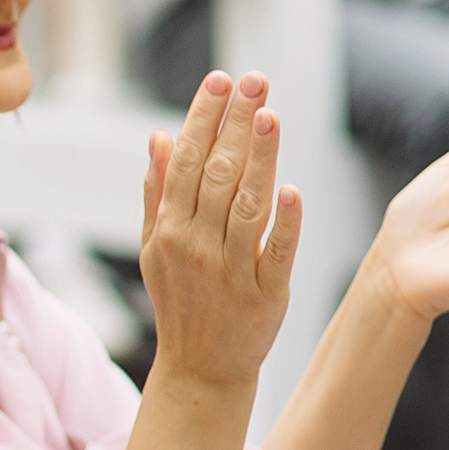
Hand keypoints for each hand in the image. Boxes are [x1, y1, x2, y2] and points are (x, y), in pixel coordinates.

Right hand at [139, 70, 300, 389]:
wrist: (200, 368)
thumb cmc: (182, 302)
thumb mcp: (155, 248)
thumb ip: (157, 192)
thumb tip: (157, 136)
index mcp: (168, 229)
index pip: (183, 161)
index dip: (202, 118)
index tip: (220, 81)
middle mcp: (195, 244)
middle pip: (215, 173)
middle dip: (234, 124)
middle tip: (254, 81)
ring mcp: (230, 269)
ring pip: (245, 204)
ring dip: (258, 158)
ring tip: (270, 115)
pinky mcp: (265, 292)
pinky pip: (275, 251)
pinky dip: (285, 222)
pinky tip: (293, 190)